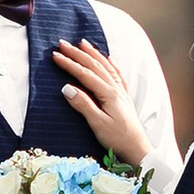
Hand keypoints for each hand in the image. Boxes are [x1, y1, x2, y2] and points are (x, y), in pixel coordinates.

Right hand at [54, 36, 150, 166]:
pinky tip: (108, 59)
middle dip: (77, 53)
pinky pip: (116, 74)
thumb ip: (83, 105)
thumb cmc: (118, 139)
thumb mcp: (97, 124)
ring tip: (83, 43)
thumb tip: (67, 88)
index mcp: (108, 94)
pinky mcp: (124, 98)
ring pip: (105, 67)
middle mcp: (116, 89)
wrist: (138, 149)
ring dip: (93, 54)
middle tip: (63, 43)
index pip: (85, 74)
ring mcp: (121, 92)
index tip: (55, 56)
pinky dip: (110, 64)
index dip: (69, 64)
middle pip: (94, 66)